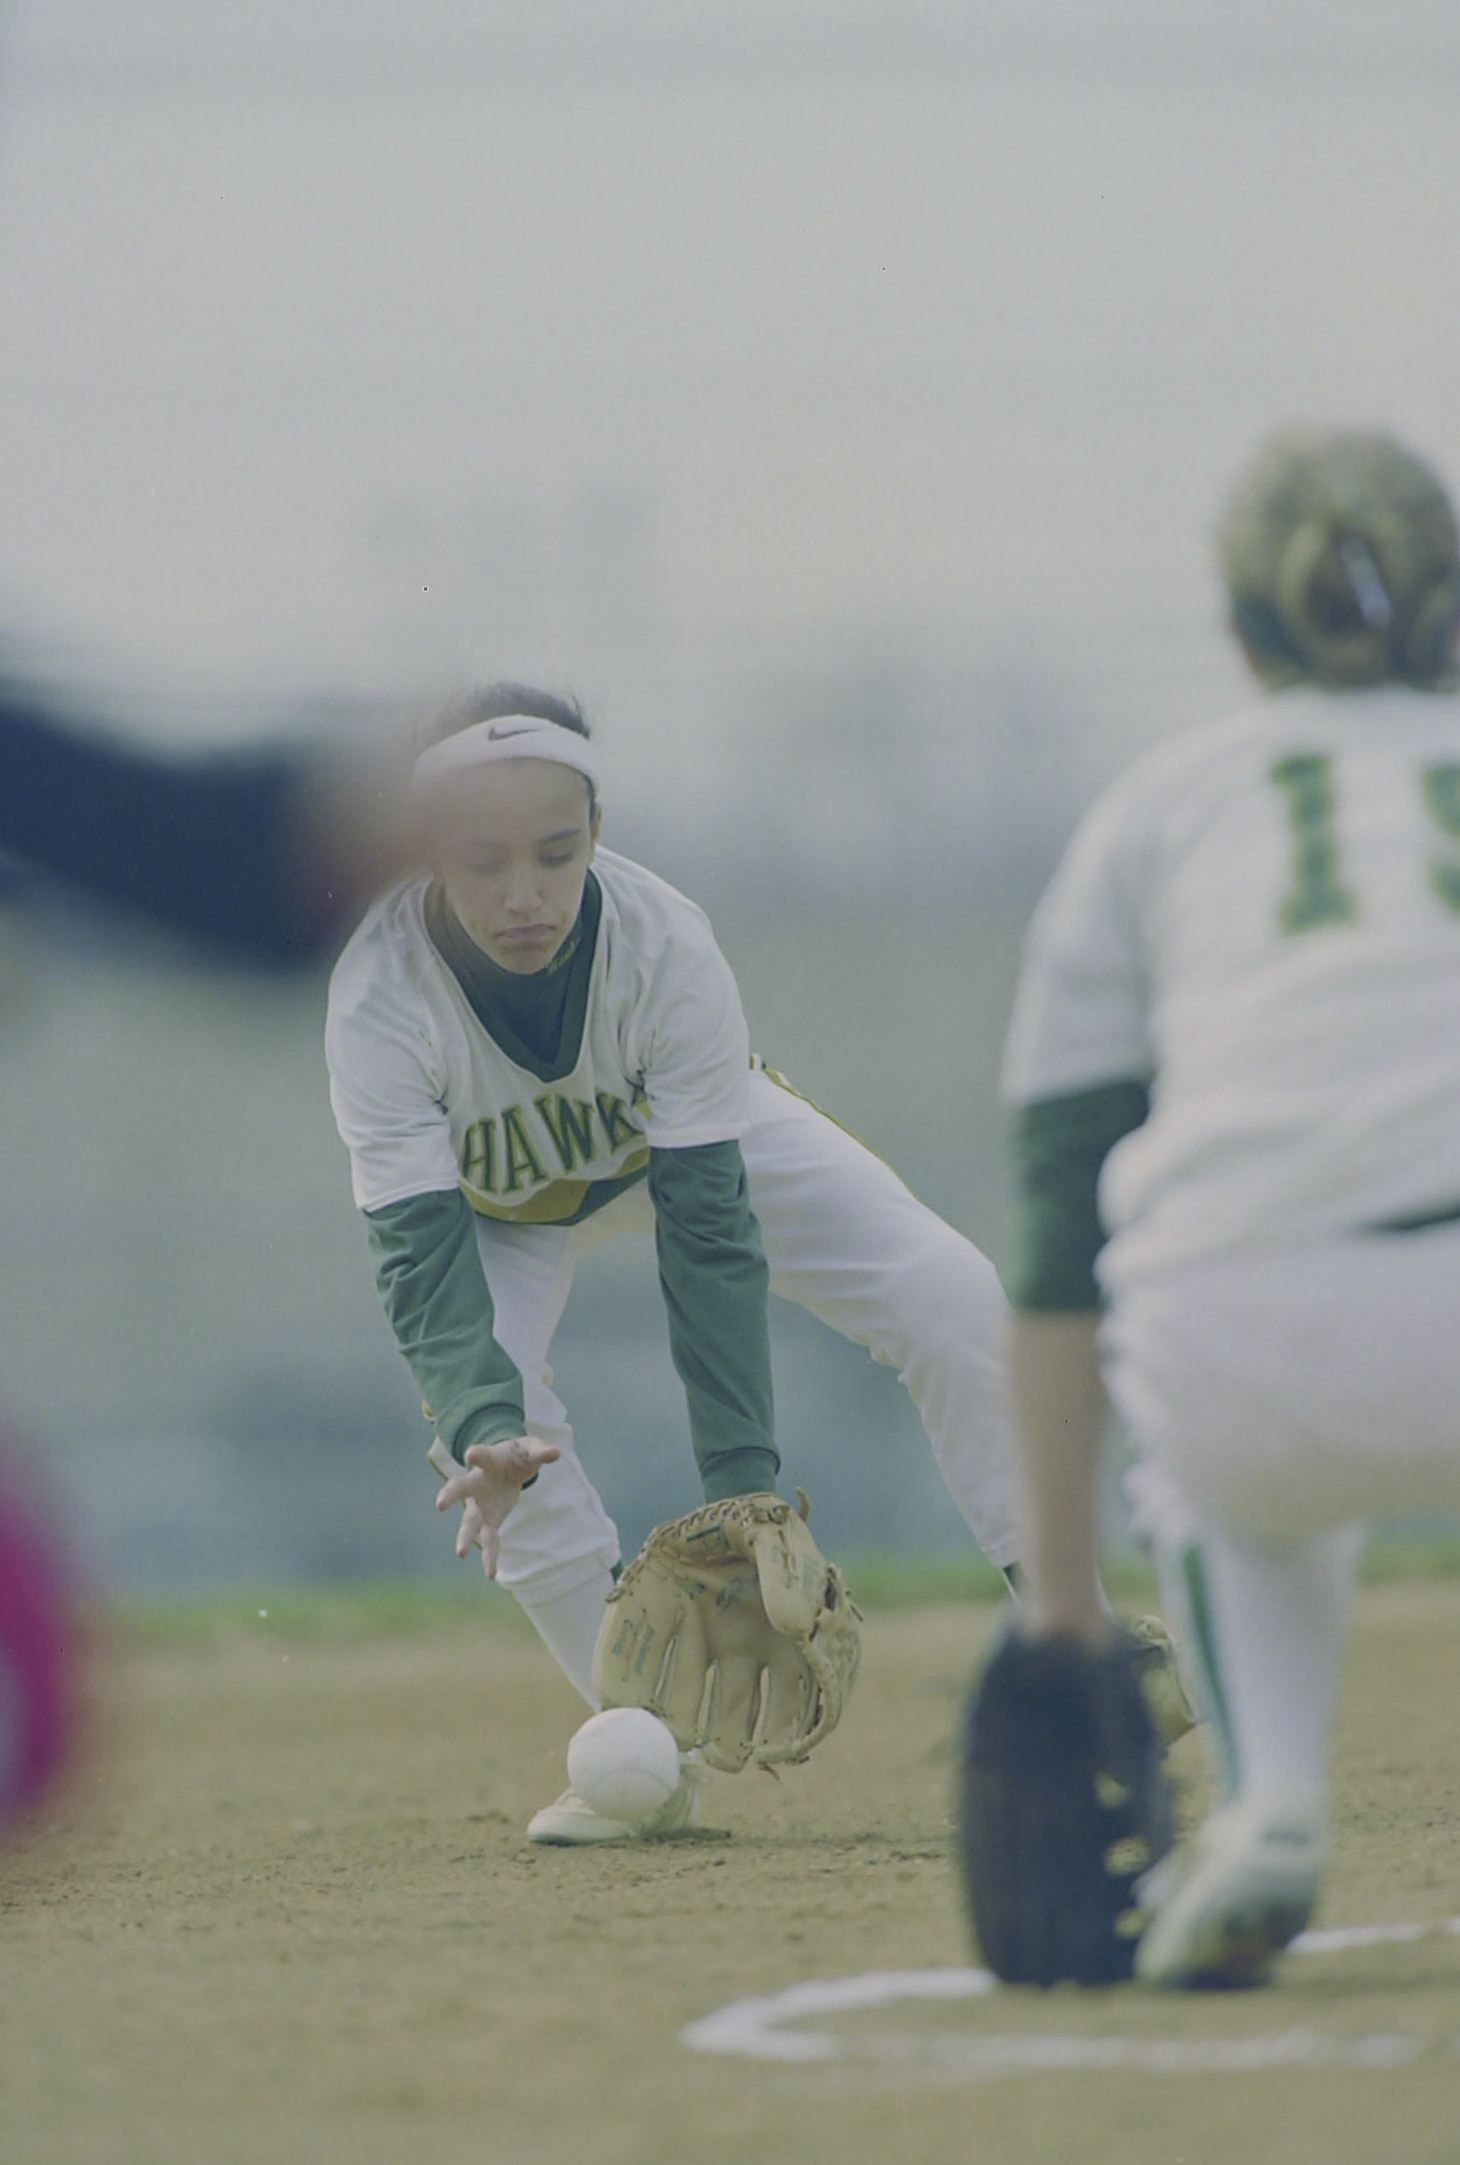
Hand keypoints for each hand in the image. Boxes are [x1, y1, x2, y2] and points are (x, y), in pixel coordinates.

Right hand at [434, 1436, 560, 1578]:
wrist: (508, 1466)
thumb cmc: (518, 1455)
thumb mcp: (531, 1449)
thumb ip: (541, 1452)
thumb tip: (555, 1453)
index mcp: (489, 1461)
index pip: (481, 1456)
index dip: (477, 1454)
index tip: (471, 1454)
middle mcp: (477, 1483)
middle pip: (460, 1488)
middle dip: (450, 1495)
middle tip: (440, 1503)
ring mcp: (479, 1505)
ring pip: (469, 1521)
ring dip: (465, 1536)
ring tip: (461, 1553)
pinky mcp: (488, 1520)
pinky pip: (488, 1539)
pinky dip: (490, 1556)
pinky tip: (491, 1574)